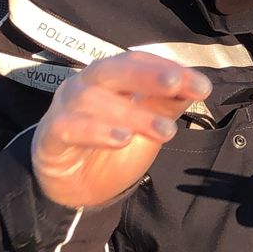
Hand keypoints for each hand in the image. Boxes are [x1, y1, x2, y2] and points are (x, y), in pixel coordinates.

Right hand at [30, 53, 211, 208]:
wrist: (77, 190)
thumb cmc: (112, 149)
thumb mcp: (146, 128)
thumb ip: (166, 105)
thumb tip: (197, 86)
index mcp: (111, 78)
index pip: (138, 61)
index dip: (169, 69)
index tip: (202, 86)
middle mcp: (85, 85)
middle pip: (113, 69)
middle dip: (147, 76)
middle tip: (177, 86)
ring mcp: (65, 108)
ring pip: (92, 99)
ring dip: (131, 113)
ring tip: (164, 131)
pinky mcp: (50, 136)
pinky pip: (69, 127)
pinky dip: (96, 131)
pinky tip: (122, 139)